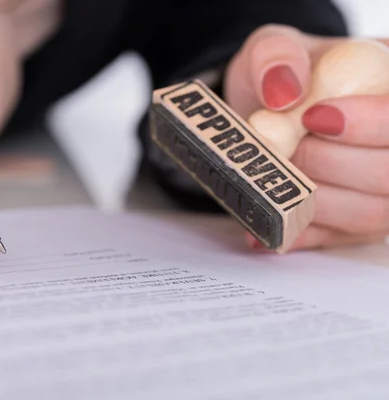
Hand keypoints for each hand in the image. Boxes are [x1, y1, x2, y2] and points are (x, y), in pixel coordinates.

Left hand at [225, 24, 388, 250]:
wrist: (266, 111)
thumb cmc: (282, 77)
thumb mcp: (273, 49)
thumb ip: (277, 58)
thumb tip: (283, 92)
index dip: (369, 124)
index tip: (314, 118)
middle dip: (330, 163)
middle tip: (286, 146)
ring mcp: (383, 188)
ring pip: (371, 215)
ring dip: (313, 199)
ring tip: (275, 174)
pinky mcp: (356, 221)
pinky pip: (339, 239)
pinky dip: (298, 230)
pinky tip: (266, 222)